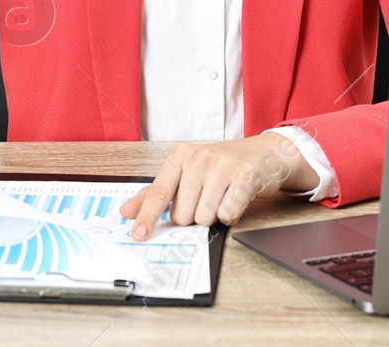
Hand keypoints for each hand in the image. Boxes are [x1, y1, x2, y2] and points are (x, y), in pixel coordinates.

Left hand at [118, 133, 315, 240]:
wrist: (261, 153)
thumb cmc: (219, 166)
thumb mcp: (186, 172)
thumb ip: (155, 193)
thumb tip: (126, 213)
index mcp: (180, 156)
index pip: (158, 192)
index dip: (147, 216)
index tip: (138, 235)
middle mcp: (199, 158)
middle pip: (182, 215)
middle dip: (193, 215)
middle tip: (206, 197)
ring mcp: (222, 167)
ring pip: (204, 218)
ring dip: (212, 216)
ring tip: (221, 197)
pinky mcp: (244, 177)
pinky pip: (227, 215)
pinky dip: (230, 215)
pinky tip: (234, 199)